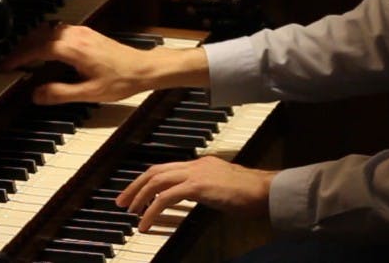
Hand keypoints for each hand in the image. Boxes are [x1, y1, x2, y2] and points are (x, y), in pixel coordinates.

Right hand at [0, 22, 149, 103]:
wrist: (143, 68)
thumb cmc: (120, 80)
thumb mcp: (89, 93)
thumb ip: (60, 93)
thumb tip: (36, 94)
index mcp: (73, 49)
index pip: (37, 49)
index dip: (18, 57)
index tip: (5, 66)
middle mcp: (76, 36)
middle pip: (40, 36)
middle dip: (22, 48)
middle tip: (9, 62)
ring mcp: (82, 32)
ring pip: (49, 31)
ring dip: (34, 41)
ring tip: (23, 57)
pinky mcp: (88, 33)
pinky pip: (60, 31)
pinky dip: (47, 38)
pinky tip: (46, 50)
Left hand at [116, 156, 276, 231]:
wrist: (266, 190)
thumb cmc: (251, 194)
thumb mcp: (224, 188)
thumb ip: (208, 189)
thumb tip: (198, 197)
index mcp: (201, 164)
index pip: (167, 168)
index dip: (148, 180)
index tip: (136, 193)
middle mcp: (196, 165)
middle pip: (156, 171)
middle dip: (136, 186)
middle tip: (122, 201)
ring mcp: (197, 173)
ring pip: (157, 181)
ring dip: (139, 197)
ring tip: (130, 213)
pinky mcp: (198, 186)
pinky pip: (165, 198)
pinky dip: (151, 210)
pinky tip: (145, 224)